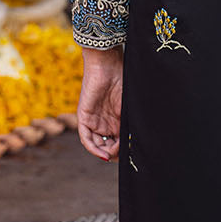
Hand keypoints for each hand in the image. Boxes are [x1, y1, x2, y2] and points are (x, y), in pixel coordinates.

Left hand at [76, 45, 123, 160]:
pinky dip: (93, 148)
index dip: (124, 151)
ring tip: (114, 154)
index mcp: (117, 120)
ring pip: (97, 144)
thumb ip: (131, 125)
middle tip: (123, 156)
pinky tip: (102, 154)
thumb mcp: (130, 107)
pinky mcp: (84, 117)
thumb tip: (136, 144)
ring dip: (105, 153)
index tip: (132, 154)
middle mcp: (105, 123)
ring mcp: (94, 121)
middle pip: (108, 146)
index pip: (118, 142)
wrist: (108, 65)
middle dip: (115, 154)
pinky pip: (86, 138)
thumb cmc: (123, 81)